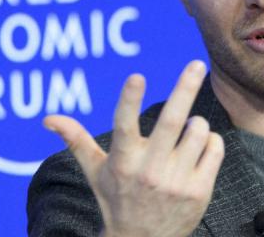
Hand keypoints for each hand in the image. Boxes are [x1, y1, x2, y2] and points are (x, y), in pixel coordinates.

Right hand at [43, 60, 224, 236]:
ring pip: (197, 131)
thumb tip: (48, 119)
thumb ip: (77, 140)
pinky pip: (214, 148)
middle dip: (184, 89)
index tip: (137, 75)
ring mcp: (176, 182)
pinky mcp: (199, 191)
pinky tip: (200, 146)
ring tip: (187, 128)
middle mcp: (149, 170)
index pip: (124, 125)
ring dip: (196, 122)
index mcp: (123, 160)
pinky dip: (210, 139)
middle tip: (196, 64)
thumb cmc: (117, 199)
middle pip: (171, 122)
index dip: (130, 100)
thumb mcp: (96, 172)